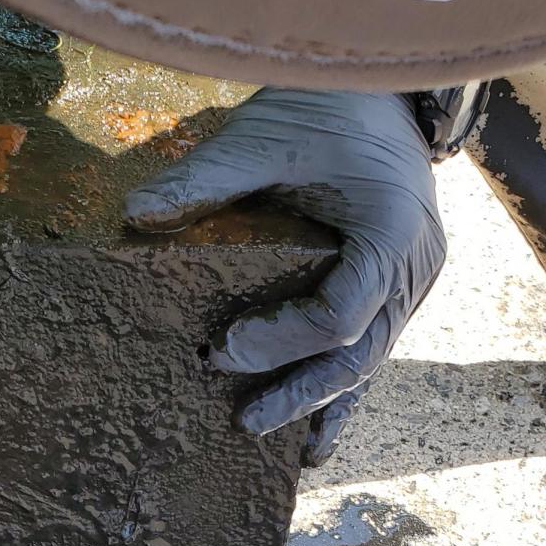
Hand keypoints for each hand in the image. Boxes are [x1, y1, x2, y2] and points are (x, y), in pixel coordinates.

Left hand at [125, 90, 445, 465]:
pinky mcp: (398, 286)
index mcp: (390, 231)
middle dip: (301, 391)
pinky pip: (374, 346)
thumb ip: (205, 178)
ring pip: (371, 360)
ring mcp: (413, 283)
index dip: (279, 341)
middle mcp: (413, 268)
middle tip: (246, 420)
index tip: (220, 349)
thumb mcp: (264, 138)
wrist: (382, 92)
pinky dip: (346, 388)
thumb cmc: (327, 110)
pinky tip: (325, 429)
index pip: (338, 313)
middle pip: (359, 353)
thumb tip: (133, 215)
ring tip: (295, 453)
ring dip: (326, 402)